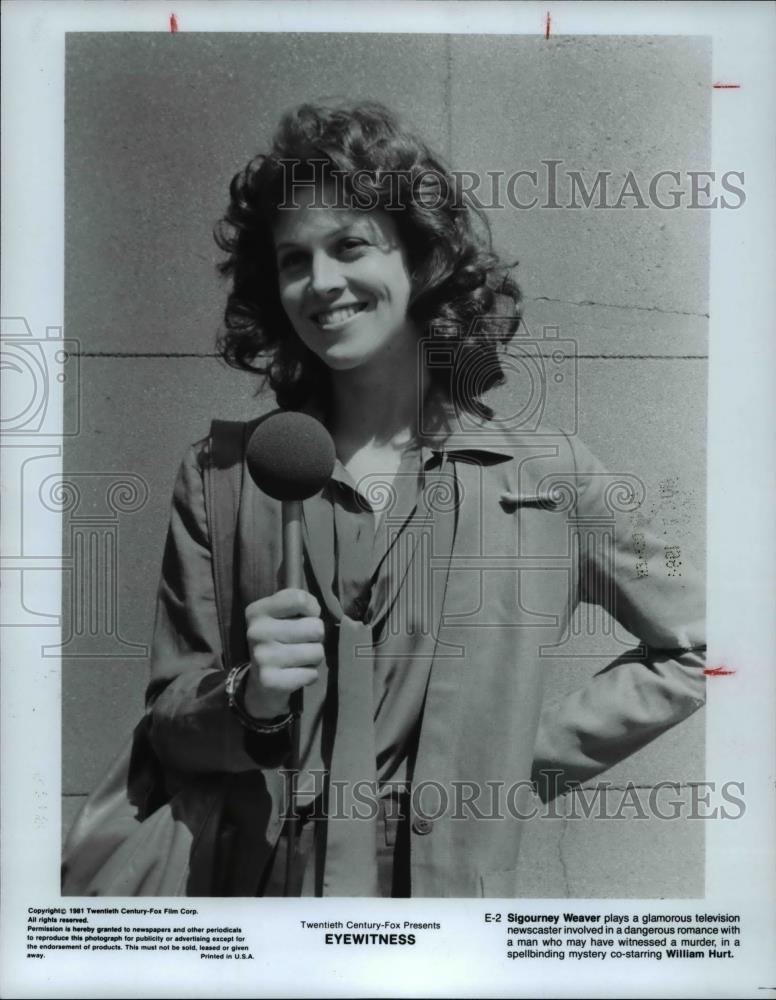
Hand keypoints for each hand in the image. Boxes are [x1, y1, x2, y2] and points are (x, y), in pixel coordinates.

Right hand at [243, 589, 324, 718]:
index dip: (312, 609)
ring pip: (317, 652)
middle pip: (315, 627)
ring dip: (314, 657)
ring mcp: (262, 658)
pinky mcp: (270, 681)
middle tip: (302, 642)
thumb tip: (315, 610)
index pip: (299, 600)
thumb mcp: (282, 613)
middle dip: (316, 637)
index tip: (305, 617)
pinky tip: (296, 673)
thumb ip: (300, 602)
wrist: (260, 680)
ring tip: (299, 658)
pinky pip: (312, 674)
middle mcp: (256, 632)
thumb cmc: (279, 638)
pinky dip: (310, 675)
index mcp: (257, 611)